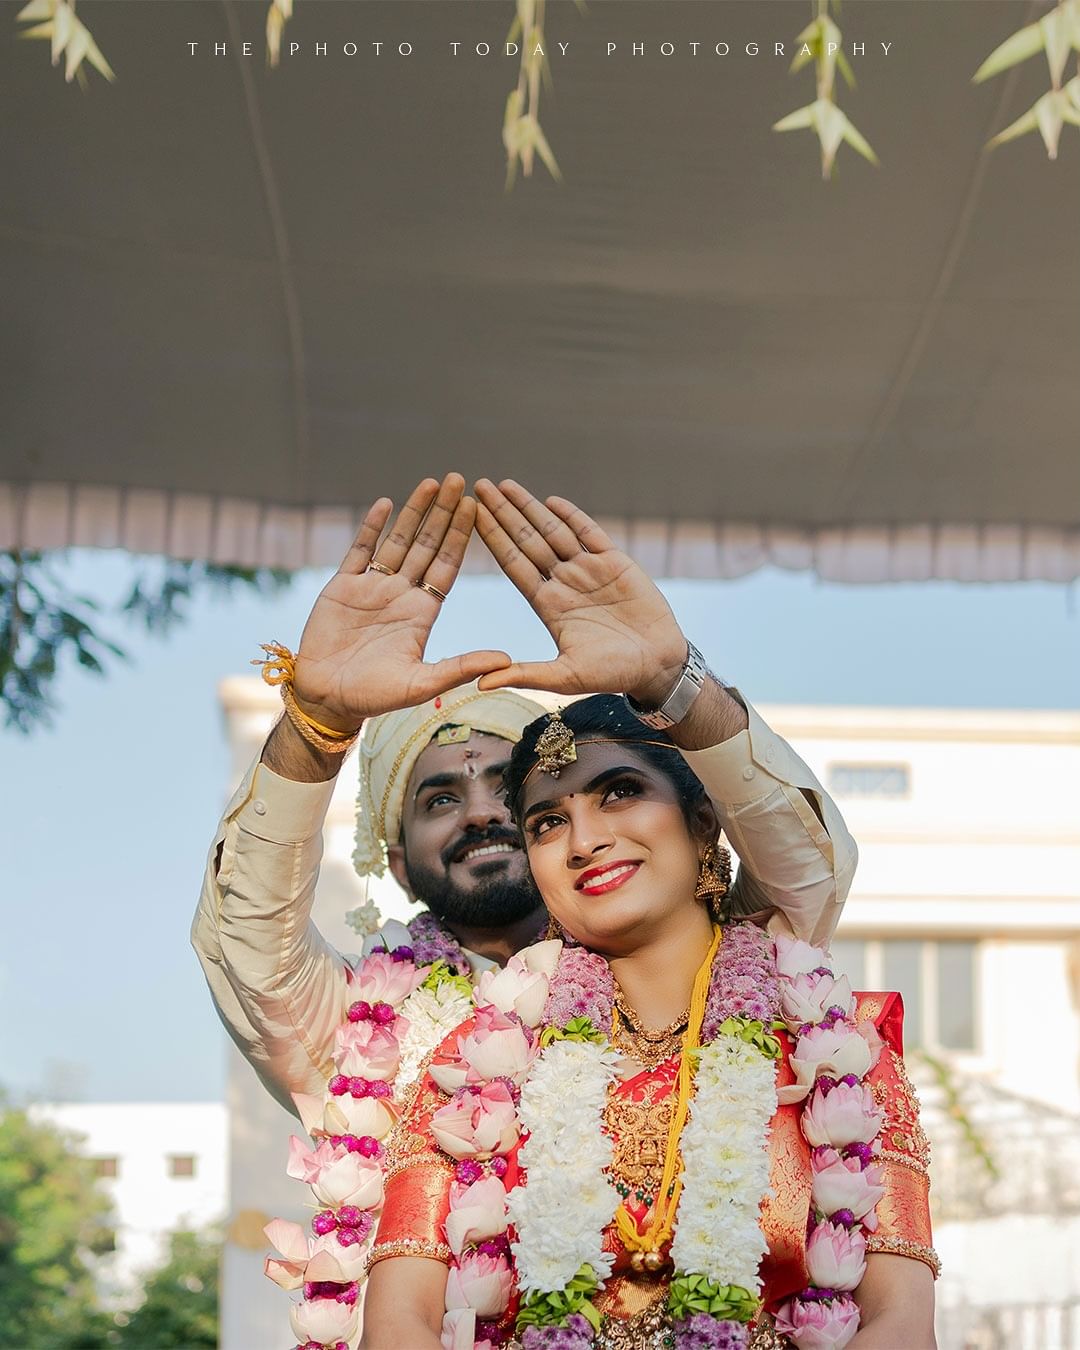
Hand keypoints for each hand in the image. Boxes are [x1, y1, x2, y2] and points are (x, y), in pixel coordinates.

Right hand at [290, 474, 510, 730]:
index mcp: (423, 612)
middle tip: (458, 479)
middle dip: (442, 512)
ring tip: (430, 482)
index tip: (476, 507)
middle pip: (427, 544)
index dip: (460, 535)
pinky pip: (360, 550)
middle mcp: (401, 594)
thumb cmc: (375, 697)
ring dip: (413, 512)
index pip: (448, 565)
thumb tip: (506, 660)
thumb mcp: (423, 684)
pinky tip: (386, 503)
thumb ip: (461, 667)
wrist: (327, 699)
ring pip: (397, 541)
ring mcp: (372, 587)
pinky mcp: (342, 587)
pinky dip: (371, 527)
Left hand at [473, 479, 687, 705]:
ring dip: (530, 508)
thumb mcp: (564, 676)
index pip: (513, 564)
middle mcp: (563, 582)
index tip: (471, 517)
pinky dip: (572, 516)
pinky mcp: (615, 562)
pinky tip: (551, 501)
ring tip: (505, 485)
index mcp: (548, 604)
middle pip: (527, 540)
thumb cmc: (611, 674)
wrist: (657, 665)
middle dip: (504, 514)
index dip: (493, 539)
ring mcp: (588, 569)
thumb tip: (480, 683)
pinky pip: (589, 533)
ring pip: (553, 531)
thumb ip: (524, 674)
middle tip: (480, 486)